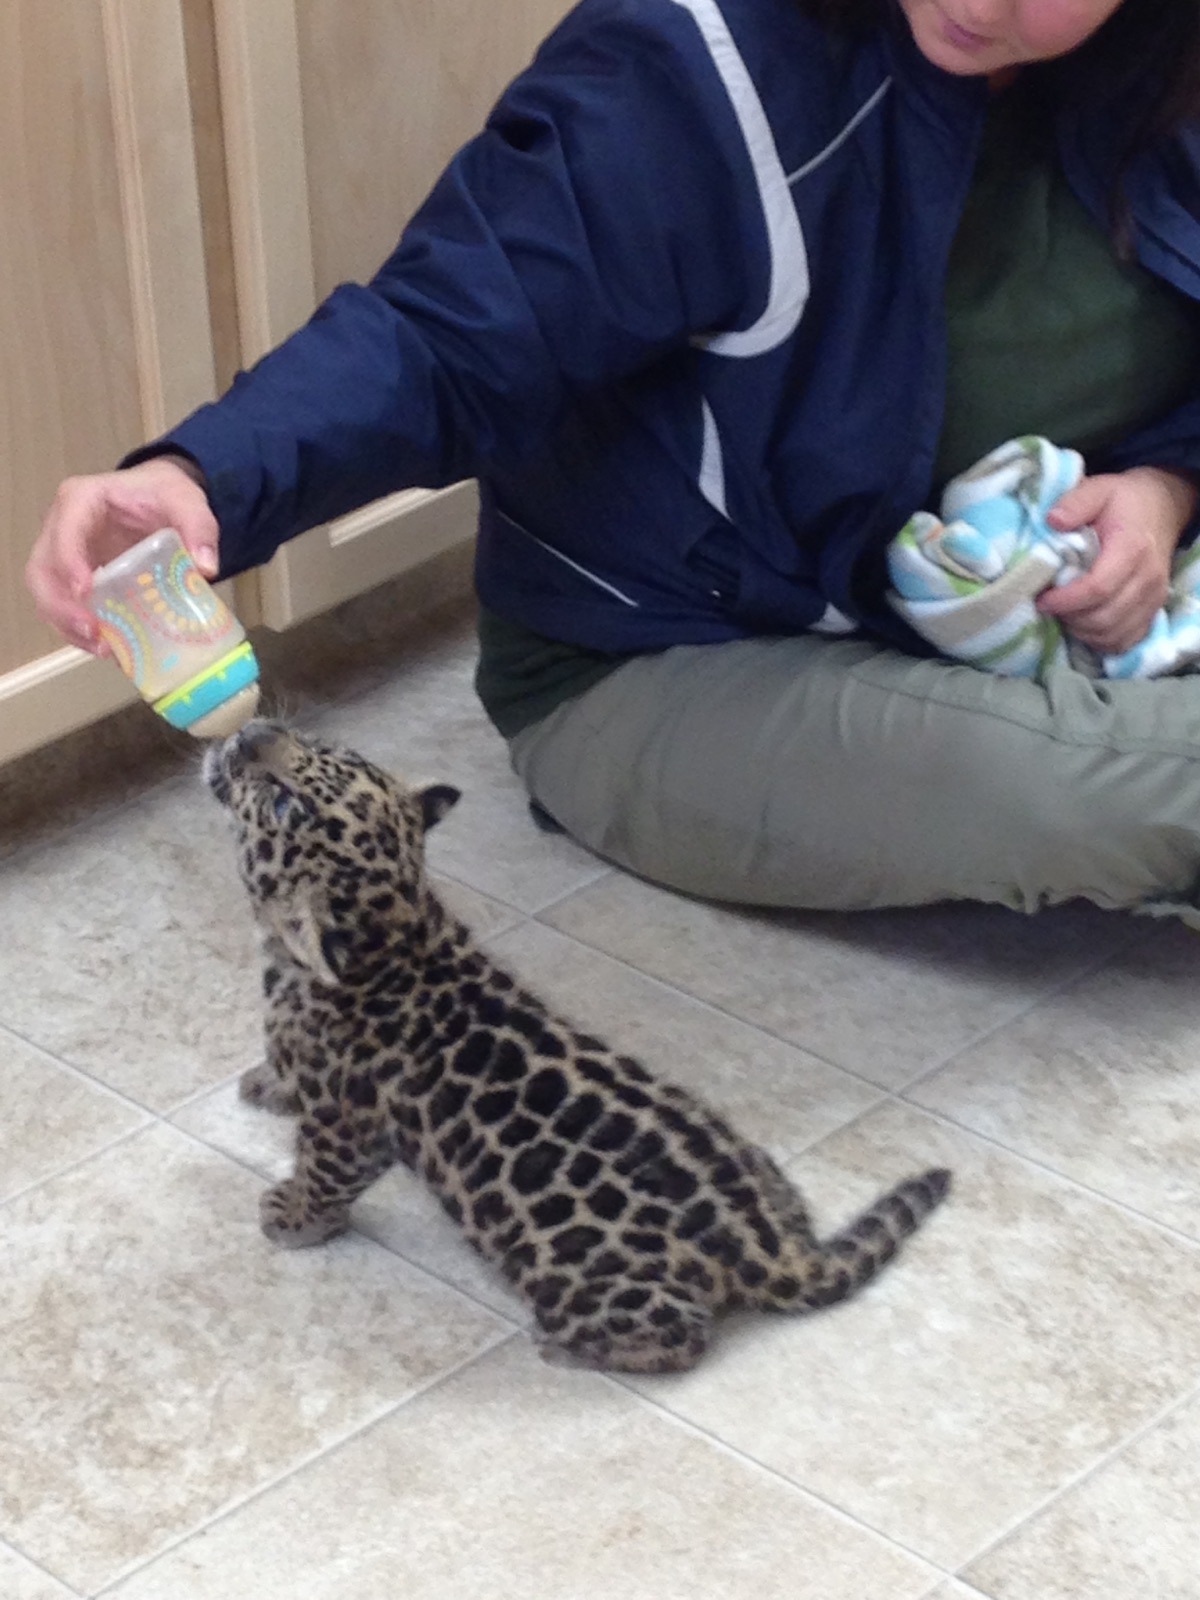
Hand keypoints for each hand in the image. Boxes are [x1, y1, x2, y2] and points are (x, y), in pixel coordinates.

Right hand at [25, 456, 217, 654]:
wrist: (158, 497)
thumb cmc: (164, 494)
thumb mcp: (186, 501)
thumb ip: (199, 527)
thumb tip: (206, 569)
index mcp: (82, 499)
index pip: (65, 530)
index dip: (68, 561)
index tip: (86, 591)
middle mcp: (60, 526)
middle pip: (42, 569)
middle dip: (60, 605)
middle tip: (94, 632)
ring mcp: (61, 553)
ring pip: (45, 592)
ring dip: (66, 624)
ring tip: (103, 649)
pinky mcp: (71, 576)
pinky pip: (63, 605)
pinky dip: (78, 630)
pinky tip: (108, 648)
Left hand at [1036, 467, 1197, 654]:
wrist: (1161, 507)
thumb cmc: (1123, 501)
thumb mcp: (1098, 489)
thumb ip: (1075, 502)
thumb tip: (1052, 520)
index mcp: (1132, 549)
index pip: (1097, 588)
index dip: (1065, 600)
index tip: (1042, 599)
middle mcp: (1148, 578)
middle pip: (1105, 617)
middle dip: (1070, 618)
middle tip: (1049, 607)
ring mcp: (1153, 597)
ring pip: (1114, 634)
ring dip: (1082, 631)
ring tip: (1064, 614)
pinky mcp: (1153, 610)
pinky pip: (1126, 640)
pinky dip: (1101, 640)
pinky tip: (1083, 626)